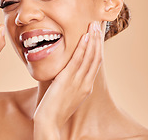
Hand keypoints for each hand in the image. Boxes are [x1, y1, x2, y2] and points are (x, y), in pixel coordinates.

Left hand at [33, 21, 103, 135]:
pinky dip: (82, 48)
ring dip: (92, 39)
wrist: (49, 122)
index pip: (96, 63)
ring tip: (94, 26)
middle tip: (99, 25)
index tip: (98, 35)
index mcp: (87, 86)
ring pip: (90, 56)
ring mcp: (78, 81)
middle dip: (98, 40)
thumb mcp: (68, 94)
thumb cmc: (56, 108)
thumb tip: (69, 71)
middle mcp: (86, 83)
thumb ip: (72, 82)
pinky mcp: (68, 79)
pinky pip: (78, 60)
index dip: (98, 48)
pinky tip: (84, 37)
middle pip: (96, 57)